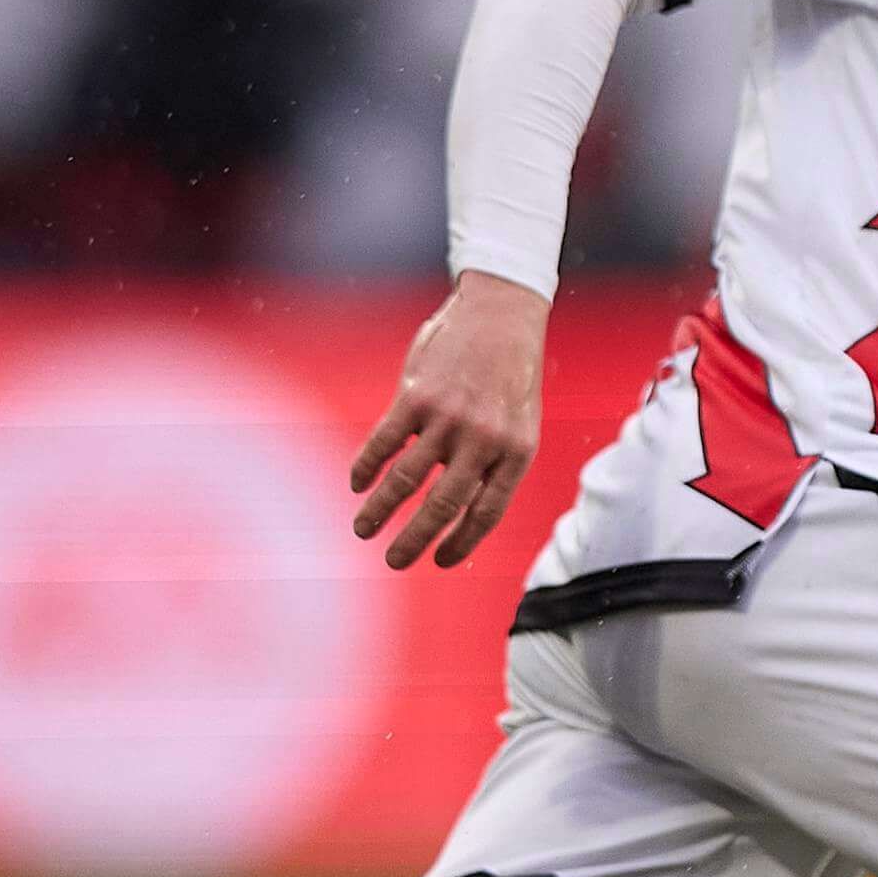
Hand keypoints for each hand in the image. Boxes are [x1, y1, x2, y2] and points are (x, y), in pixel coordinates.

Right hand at [352, 272, 546, 567]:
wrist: (502, 314)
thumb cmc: (511, 375)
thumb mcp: (521, 423)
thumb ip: (497, 464)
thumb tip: (462, 512)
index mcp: (516, 453)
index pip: (486, 513)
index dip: (461, 542)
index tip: (440, 562)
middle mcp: (483, 440)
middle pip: (443, 505)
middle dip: (414, 540)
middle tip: (394, 563)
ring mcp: (448, 417)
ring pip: (406, 479)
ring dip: (379, 510)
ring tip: (363, 530)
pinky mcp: (417, 396)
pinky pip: (385, 441)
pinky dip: (366, 467)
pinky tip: (356, 484)